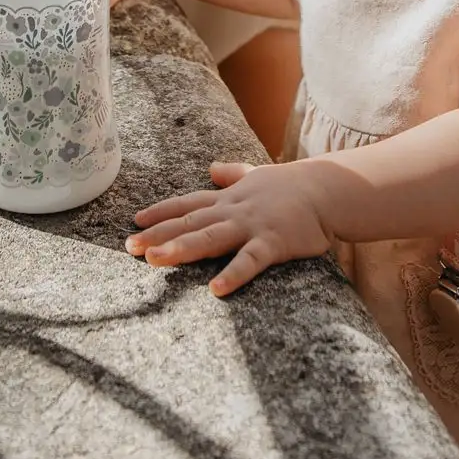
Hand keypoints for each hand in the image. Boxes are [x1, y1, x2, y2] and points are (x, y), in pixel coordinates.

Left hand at [126, 161, 331, 295]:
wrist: (328, 188)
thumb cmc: (292, 185)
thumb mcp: (256, 174)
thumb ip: (232, 174)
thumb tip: (211, 168)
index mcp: (229, 197)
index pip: (188, 203)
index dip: (161, 212)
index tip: (135, 220)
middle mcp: (234, 210)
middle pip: (190, 222)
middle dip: (158, 234)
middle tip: (129, 247)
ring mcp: (252, 225)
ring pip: (211, 237)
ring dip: (181, 248)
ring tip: (155, 261)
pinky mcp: (274, 242)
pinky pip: (250, 261)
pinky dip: (233, 274)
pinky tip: (215, 290)